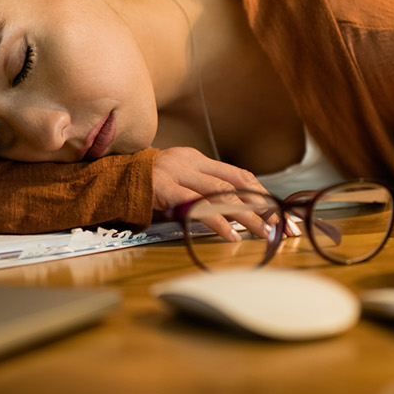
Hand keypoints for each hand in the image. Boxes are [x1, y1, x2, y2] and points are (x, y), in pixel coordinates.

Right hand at [152, 147, 272, 240]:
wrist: (112, 179)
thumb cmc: (149, 185)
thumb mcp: (180, 179)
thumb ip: (204, 189)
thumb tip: (240, 210)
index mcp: (198, 159)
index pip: (240, 175)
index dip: (263, 194)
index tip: (281, 214)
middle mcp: (190, 163)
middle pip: (236, 184)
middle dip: (263, 206)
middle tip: (282, 227)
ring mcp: (177, 174)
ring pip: (221, 194)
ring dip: (247, 215)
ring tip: (264, 233)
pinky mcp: (164, 189)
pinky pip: (195, 206)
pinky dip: (217, 221)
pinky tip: (232, 235)